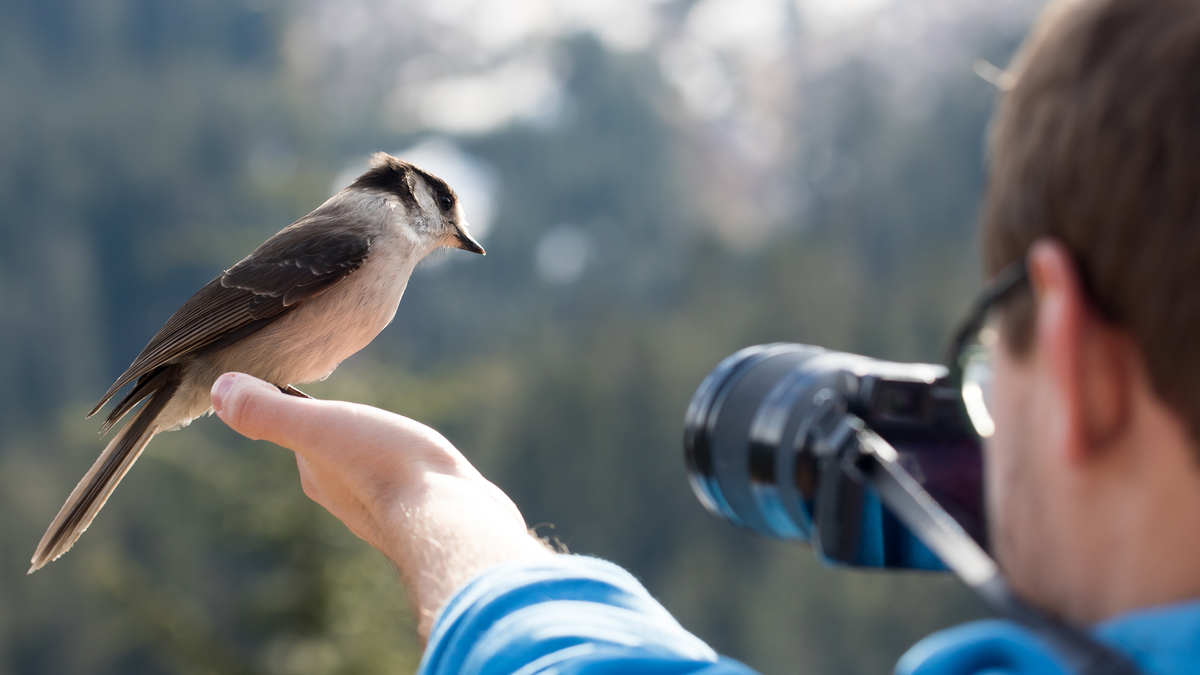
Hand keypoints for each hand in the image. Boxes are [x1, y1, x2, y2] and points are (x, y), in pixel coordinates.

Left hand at [209, 372, 552, 637]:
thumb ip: (268, 411)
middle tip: (353, 406)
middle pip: (330, 454)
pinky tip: (422, 464)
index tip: (313, 390)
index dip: (303, 409)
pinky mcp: (419, 513)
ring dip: (374, 452)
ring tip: (389, 432)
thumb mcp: (320, 426)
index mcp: (314, 473)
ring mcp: (381, 508)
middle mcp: (341, 496)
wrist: (450, 518)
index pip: (298, 433)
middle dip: (338, 431)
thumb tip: (216, 390)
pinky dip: (404, 469)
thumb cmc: (385, 466)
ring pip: (367, 469)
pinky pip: (403, 483)